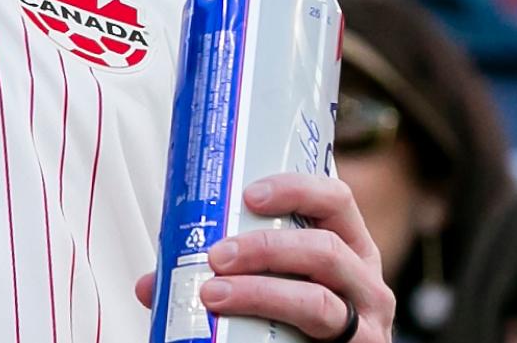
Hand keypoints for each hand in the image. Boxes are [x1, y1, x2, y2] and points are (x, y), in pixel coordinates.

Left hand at [134, 173, 393, 342]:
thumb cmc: (298, 321)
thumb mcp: (273, 285)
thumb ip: (224, 273)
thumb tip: (152, 285)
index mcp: (347, 246)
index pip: (335, 199)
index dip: (296, 189)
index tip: (249, 195)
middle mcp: (363, 280)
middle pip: (325, 249)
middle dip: (265, 248)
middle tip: (217, 255)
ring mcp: (364, 322)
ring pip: (319, 300)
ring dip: (261, 293)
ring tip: (215, 294)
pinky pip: (319, 337)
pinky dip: (272, 326)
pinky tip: (238, 331)